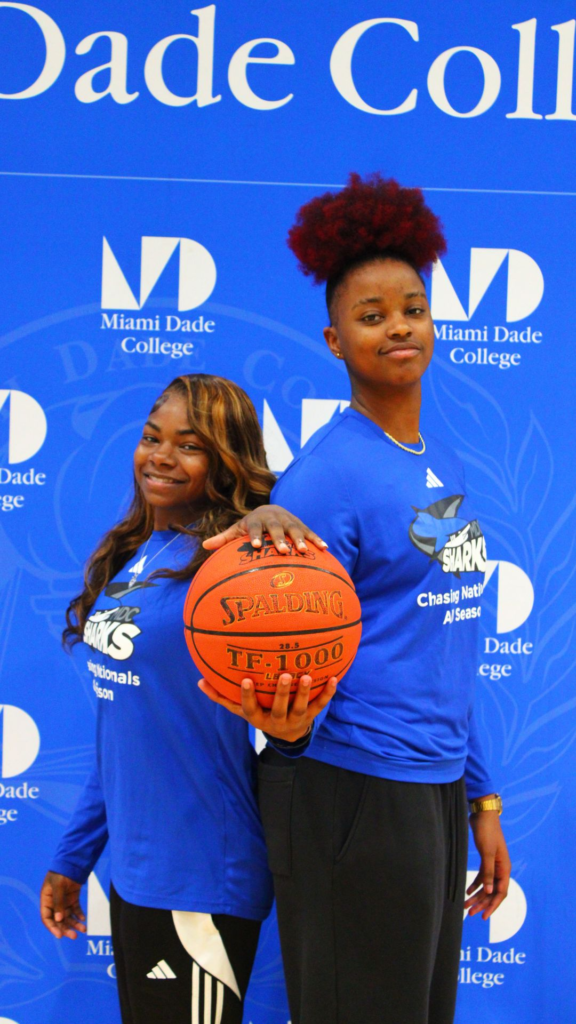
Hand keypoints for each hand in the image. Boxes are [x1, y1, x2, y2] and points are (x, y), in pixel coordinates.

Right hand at [40, 871, 85, 938]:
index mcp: (46, 900)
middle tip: (74, 936)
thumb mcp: (58, 886)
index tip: (59, 935)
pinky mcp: (73, 898)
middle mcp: (54, 903)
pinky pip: (75, 910)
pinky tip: (84, 919)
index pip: (47, 917)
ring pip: (68, 917)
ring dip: (75, 924)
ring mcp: (64, 901)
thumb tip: (59, 919)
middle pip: (59, 920)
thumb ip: (58, 902)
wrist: (73, 861)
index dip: (52, 927)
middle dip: (66, 928)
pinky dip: (79, 915)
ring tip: (84, 929)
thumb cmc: (61, 872)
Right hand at [198, 672, 336, 741]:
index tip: (245, 680)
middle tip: (285, 675)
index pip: (250, 709)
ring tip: (308, 676)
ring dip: (304, 693)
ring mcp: (294, 720)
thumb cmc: (260, 714)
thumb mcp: (241, 711)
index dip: (247, 696)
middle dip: (283, 693)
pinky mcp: (309, 717)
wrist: (287, 736)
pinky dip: (327, 693)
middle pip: (279, 708)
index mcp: (258, 719)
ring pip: (300, 708)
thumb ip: (222, 697)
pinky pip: (319, 706)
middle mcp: (276, 721)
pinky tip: (334, 678)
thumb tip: (200, 682)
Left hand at [202, 504, 326, 554]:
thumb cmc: (251, 525)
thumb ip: (224, 538)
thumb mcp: (238, 529)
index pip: (255, 527)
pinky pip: (310, 532)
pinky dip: (317, 539)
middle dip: (280, 538)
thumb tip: (204, 547)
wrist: (270, 508)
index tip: (255, 546)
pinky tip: (325, 549)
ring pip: (295, 528)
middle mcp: (274, 518)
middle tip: (283, 551)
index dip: (255, 535)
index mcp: (257, 519)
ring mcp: (289, 520)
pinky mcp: (301, 524)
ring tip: (303, 551)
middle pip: (277, 527)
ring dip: (300, 539)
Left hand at [465, 811, 510, 919]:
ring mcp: (493, 864)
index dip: (493, 906)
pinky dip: (475, 885)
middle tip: (470, 914)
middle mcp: (500, 869)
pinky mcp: (485, 859)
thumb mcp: (487, 853)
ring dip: (477, 896)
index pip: (500, 893)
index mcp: (504, 868)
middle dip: (482, 903)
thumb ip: (488, 872)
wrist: (483, 815)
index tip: (484, 917)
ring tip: (466, 906)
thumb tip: (491, 892)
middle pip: (492, 892)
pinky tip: (467, 891)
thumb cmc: (487, 832)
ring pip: (486, 886)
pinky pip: (482, 877)